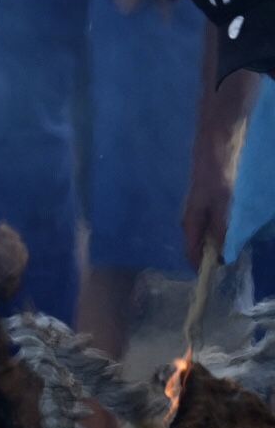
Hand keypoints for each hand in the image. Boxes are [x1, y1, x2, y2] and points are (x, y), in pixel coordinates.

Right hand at [182, 152, 233, 271]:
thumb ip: (222, 232)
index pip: (192, 254)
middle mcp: (190, 221)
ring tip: (237, 246)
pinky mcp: (206, 205)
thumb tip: (221, 256)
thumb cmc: (218, 179)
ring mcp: (197, 212)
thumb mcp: (223, 208)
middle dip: (214, 255)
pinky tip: (234, 229)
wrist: (216, 151)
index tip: (218, 277)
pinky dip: (221, 232)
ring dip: (219, 243)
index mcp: (190, 223)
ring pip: (206, 236)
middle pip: (199, 246)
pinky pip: (211, 226)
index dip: (203, 267)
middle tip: (234, 259)